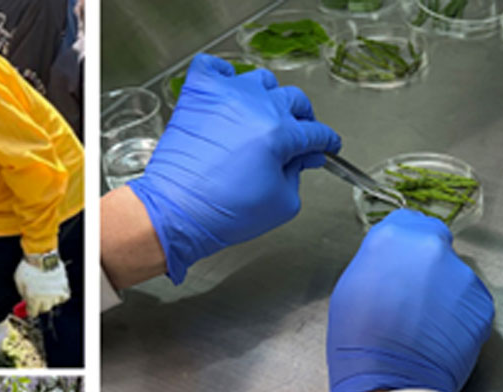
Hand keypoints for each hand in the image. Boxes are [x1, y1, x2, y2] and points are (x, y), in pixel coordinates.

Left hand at [14, 251, 70, 315]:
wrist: (41, 255)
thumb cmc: (28, 267)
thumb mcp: (19, 281)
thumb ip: (22, 293)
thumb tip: (25, 301)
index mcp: (33, 297)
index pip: (33, 312)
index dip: (31, 310)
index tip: (30, 309)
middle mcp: (46, 297)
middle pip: (44, 308)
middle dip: (40, 305)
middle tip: (37, 298)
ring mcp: (56, 292)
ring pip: (54, 302)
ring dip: (49, 299)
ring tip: (45, 290)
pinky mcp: (64, 285)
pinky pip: (64, 296)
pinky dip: (60, 295)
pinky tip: (55, 290)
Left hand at [128, 54, 341, 282]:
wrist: (176, 211)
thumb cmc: (224, 212)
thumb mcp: (282, 204)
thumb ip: (299, 174)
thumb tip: (303, 157)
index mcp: (279, 133)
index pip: (315, 132)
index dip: (326, 142)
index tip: (326, 146)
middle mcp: (255, 106)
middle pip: (294, 100)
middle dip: (303, 119)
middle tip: (299, 134)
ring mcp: (226, 95)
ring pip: (261, 80)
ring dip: (268, 97)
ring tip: (263, 115)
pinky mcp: (198, 94)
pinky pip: (213, 67)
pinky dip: (223, 74)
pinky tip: (228, 90)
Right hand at [324, 210, 495, 391]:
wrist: (388, 380)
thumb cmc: (358, 338)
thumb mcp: (353, 283)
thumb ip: (380, 260)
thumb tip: (394, 261)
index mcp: (396, 236)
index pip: (410, 223)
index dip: (405, 246)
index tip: (402, 264)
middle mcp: (433, 247)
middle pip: (435, 248)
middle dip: (427, 268)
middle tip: (411, 298)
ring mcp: (462, 275)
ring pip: (455, 276)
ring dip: (444, 293)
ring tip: (424, 323)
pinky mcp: (482, 304)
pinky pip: (470, 303)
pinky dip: (459, 316)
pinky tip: (440, 335)